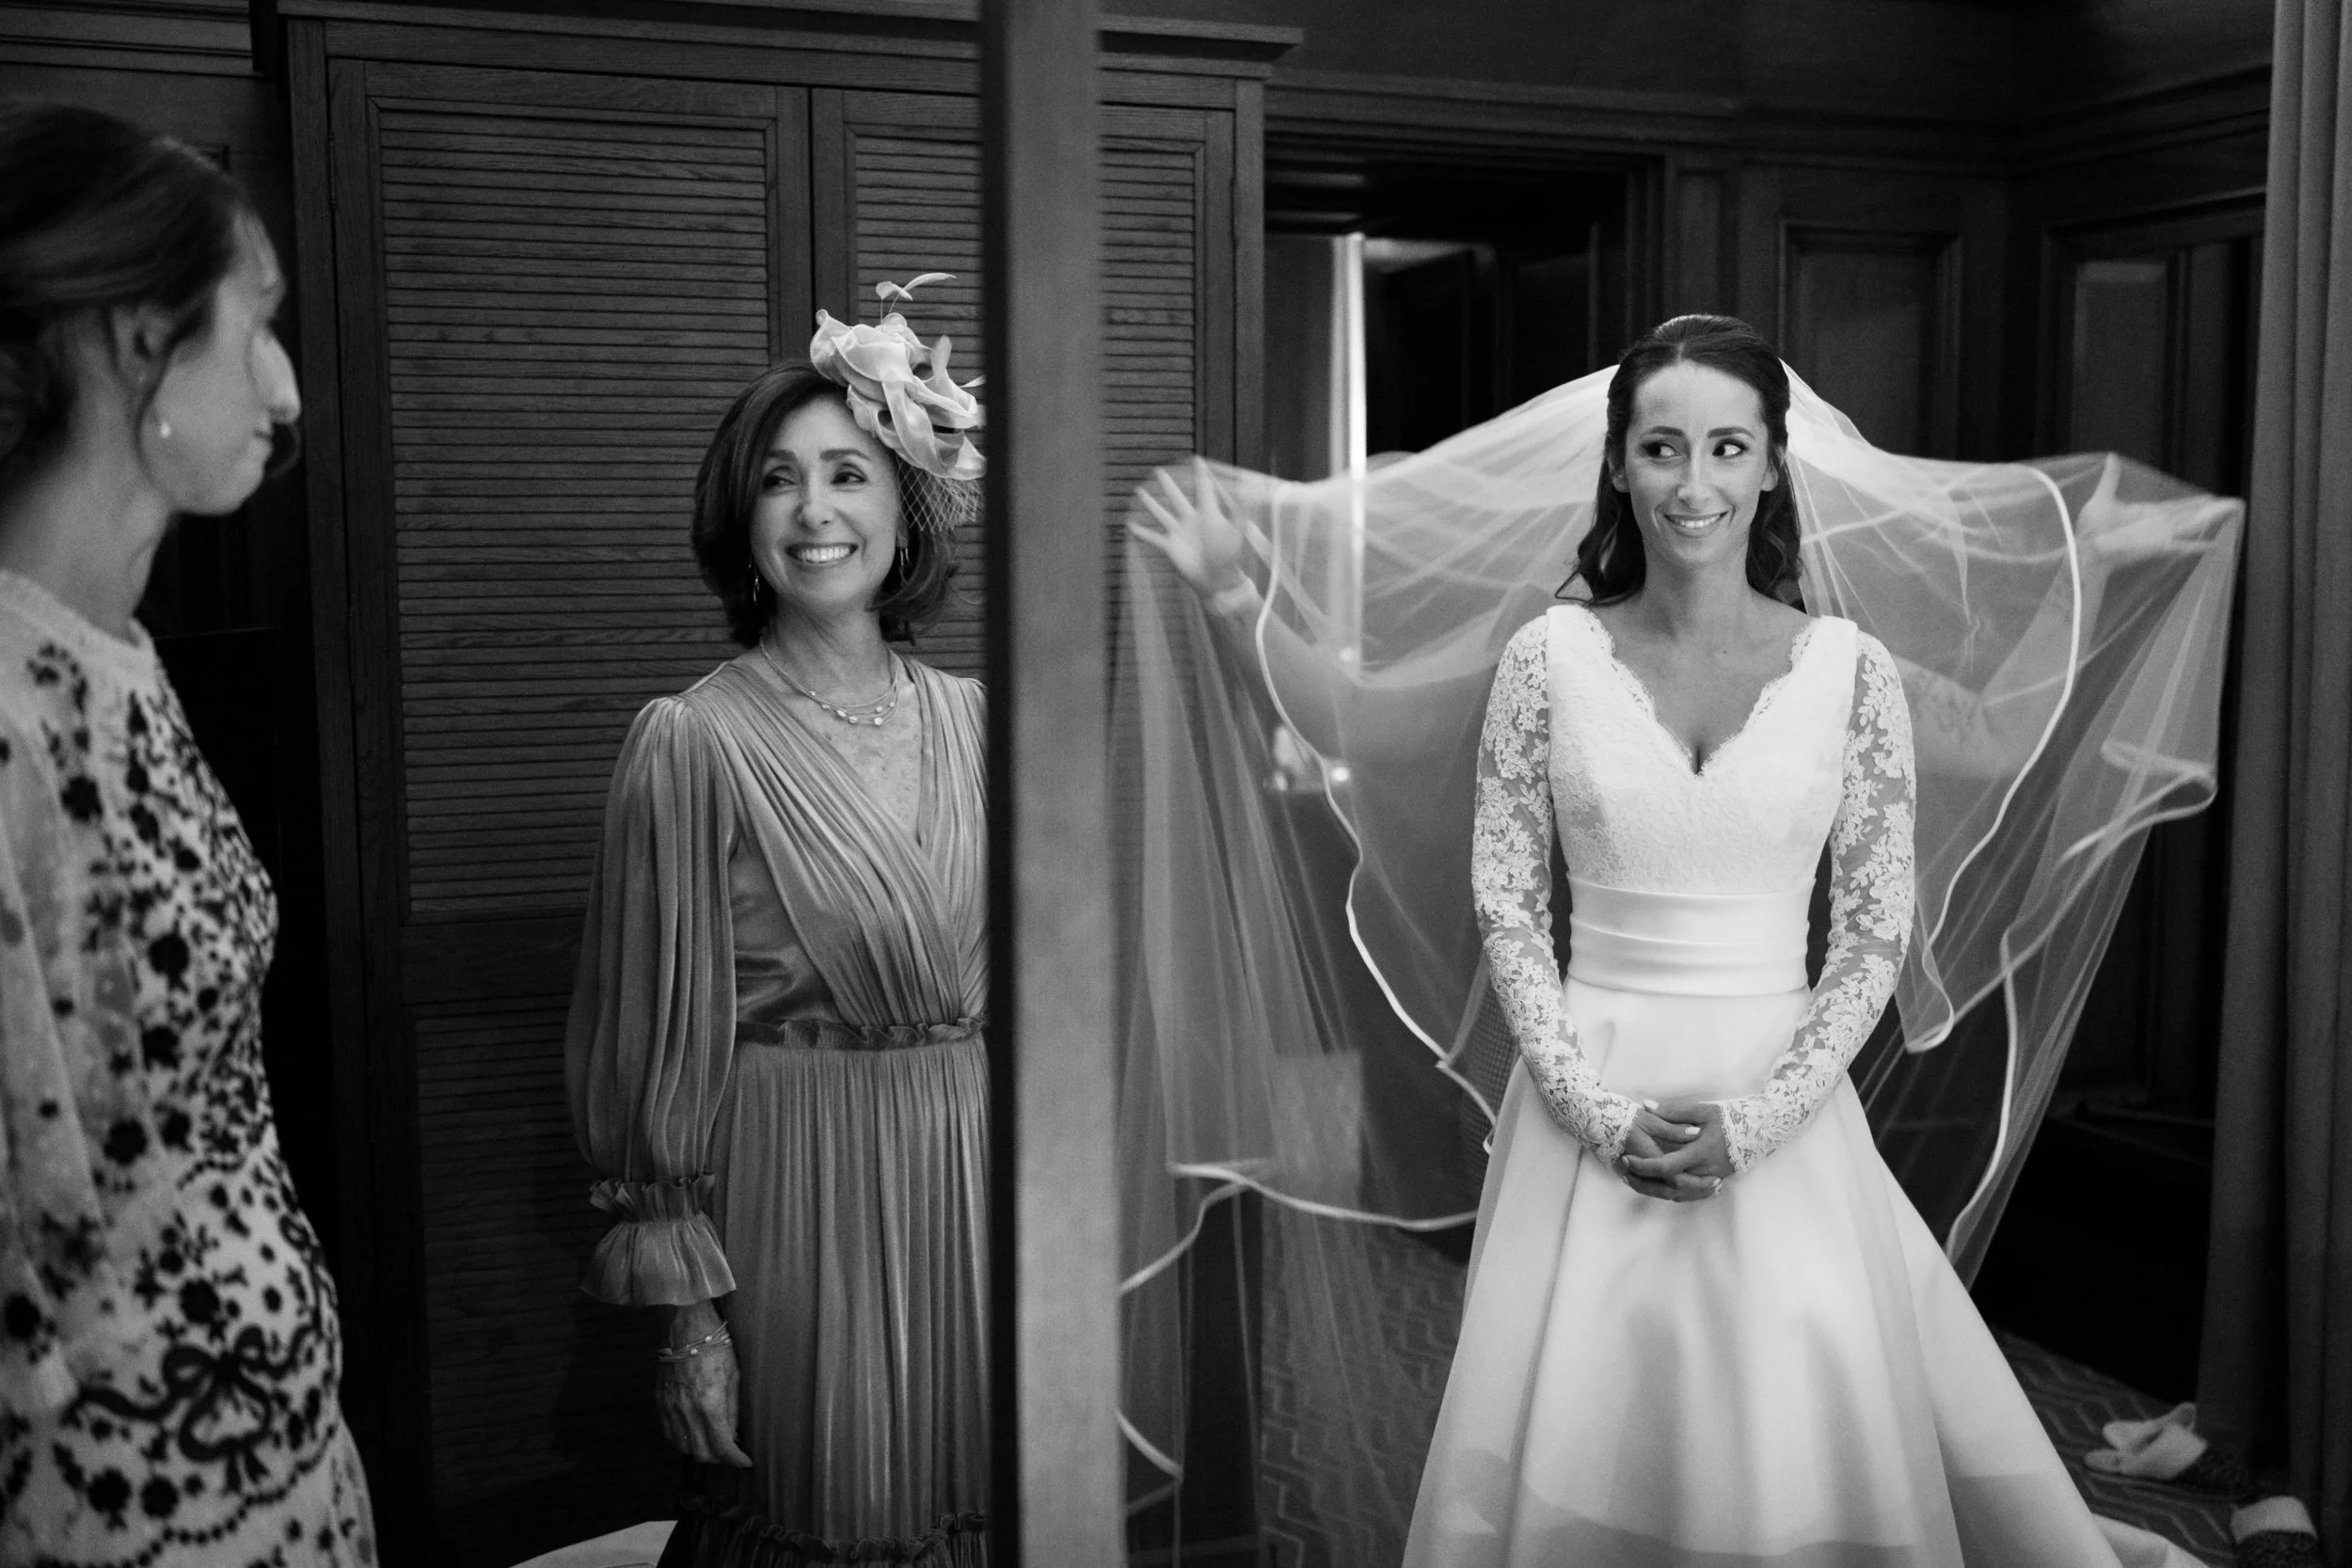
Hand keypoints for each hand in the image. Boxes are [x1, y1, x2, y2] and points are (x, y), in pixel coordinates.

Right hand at [655, 1301, 751, 1467]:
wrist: (685, 1325)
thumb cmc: (715, 1346)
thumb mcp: (734, 1376)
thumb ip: (733, 1409)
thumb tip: (735, 1434)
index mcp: (709, 1404)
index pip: (723, 1447)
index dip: (736, 1460)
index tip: (745, 1461)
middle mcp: (686, 1411)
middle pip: (702, 1454)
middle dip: (720, 1458)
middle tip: (732, 1451)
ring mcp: (669, 1408)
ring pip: (683, 1448)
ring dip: (700, 1450)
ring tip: (713, 1441)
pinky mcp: (659, 1402)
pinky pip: (668, 1434)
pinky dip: (682, 1440)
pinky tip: (693, 1432)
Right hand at [1129, 459, 1250, 605]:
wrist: (1218, 580)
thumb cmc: (1229, 557)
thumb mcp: (1237, 533)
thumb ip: (1240, 514)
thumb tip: (1249, 494)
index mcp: (1207, 514)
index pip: (1203, 488)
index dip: (1200, 474)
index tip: (1197, 459)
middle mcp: (1191, 520)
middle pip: (1176, 497)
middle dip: (1168, 485)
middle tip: (1159, 471)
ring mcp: (1179, 533)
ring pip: (1161, 514)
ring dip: (1150, 504)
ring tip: (1139, 492)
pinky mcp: (1170, 547)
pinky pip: (1153, 538)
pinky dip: (1141, 532)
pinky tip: (1129, 525)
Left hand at [1620, 1099, 1733, 1196]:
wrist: (1760, 1131)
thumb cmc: (1731, 1117)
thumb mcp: (1702, 1110)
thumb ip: (1673, 1111)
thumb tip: (1647, 1105)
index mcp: (1699, 1152)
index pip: (1665, 1166)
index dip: (1643, 1165)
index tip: (1627, 1159)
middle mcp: (1704, 1170)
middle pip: (1668, 1185)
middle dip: (1644, 1181)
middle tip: (1625, 1171)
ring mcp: (1711, 1179)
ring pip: (1678, 1193)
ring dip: (1655, 1189)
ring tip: (1636, 1180)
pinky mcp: (1715, 1181)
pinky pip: (1690, 1193)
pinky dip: (1672, 1191)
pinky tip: (1659, 1185)